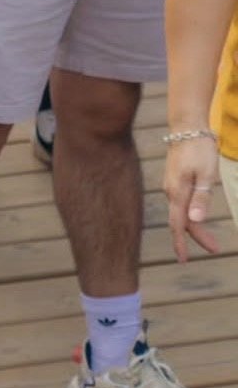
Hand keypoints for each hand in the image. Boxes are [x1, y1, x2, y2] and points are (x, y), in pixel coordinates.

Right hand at [164, 136, 221, 259]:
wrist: (187, 127)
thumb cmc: (199, 149)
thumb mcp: (206, 174)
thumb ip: (201, 198)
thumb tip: (195, 220)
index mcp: (178, 191)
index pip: (178, 224)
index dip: (181, 243)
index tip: (184, 260)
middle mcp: (171, 191)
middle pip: (181, 221)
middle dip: (197, 238)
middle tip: (216, 249)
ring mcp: (172, 185)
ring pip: (181, 212)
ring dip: (194, 227)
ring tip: (211, 240)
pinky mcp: (175, 180)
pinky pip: (181, 203)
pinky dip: (190, 215)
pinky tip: (197, 218)